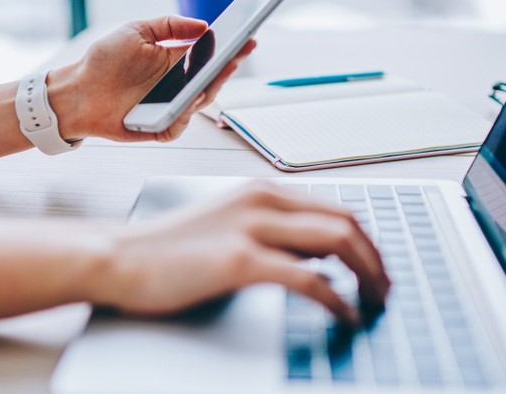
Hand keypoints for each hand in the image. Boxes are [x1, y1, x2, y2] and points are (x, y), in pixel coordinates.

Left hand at [47, 15, 255, 141]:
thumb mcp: (136, 31)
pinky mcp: (159, 127)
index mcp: (176, 60)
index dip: (230, 47)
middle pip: (212, 79)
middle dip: (228, 66)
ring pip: (200, 102)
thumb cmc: (104, 61)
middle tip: (238, 54)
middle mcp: (177, 85)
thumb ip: (170, 25)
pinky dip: (186, 114)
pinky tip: (189, 101)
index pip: (211, 54)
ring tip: (218, 72)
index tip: (247, 36)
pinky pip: (179, 123)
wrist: (77, 90)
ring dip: (210, 88)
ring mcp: (170, 106)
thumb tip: (203, 25)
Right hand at [86, 181, 390, 323]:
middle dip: (376, 257)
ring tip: (375, 301)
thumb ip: (272, 233)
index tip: (377, 267)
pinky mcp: (240, 260)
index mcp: (262, 191)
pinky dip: (337, 298)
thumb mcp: (228, 226)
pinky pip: (309, 278)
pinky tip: (344, 314)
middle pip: (346, 221)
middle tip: (386, 288)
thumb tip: (318, 255)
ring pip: (338, 241)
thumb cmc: (168, 249)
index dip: (366, 240)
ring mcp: (252, 227)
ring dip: (367, 274)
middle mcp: (263, 200)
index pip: (336, 208)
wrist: (120, 257)